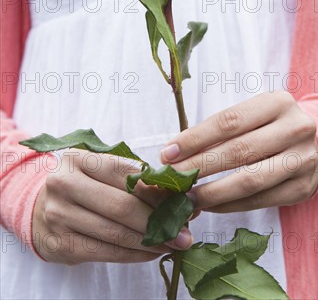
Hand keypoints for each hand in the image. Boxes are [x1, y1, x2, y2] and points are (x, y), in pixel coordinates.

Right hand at [32, 149, 192, 263]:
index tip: (182, 200)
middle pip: (122, 206)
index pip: (125, 174)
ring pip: (116, 233)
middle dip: (159, 221)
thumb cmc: (80, 185)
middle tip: (185, 230)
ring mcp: (59, 216)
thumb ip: (131, 176)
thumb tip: (176, 193)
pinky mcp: (60, 245)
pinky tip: (152, 252)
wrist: (36, 208)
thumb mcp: (98, 169)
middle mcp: (64, 184)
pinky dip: (135, 254)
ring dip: (151, 241)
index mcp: (77, 159)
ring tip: (175, 243)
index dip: (157, 190)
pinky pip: (106, 252)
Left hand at [160, 91, 317, 211]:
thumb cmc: (271, 126)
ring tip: (188, 197)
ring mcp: (303, 159)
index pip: (229, 121)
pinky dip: (231, 205)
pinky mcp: (304, 187)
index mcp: (277, 102)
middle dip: (199, 166)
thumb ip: (221, 130)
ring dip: (213, 192)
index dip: (195, 138)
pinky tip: (211, 205)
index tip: (168, 153)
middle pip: (238, 151)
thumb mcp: (253, 115)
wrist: (317, 142)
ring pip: (250, 180)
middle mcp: (295, 128)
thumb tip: (176, 152)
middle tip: (172, 179)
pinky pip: (261, 200)